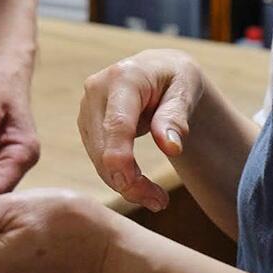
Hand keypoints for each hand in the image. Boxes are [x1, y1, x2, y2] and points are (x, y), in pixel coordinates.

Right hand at [78, 49, 203, 212]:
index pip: (117, 127)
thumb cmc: (176, 77)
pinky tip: (139, 185)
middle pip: (104, 149)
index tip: (147, 193)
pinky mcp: (86, 124)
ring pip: (97, 159)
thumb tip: (170, 147)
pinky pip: (97, 159)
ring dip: (124, 185)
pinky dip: (117, 177)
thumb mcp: (187, 89)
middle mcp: (96, 90)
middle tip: (160, 203)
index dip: (125, 163)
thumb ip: (176, 116)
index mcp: (123, 78)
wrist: (158, 69)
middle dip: (130, 183)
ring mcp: (86, 108)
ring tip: (156, 199)